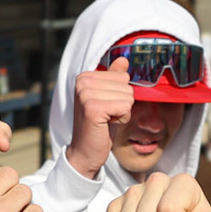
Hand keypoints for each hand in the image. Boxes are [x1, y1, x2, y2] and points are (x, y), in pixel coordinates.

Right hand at [68, 59, 133, 178]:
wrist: (85, 152)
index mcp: (85, 77)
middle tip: (106, 116)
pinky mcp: (92, 108)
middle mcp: (82, 82)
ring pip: (128, 96)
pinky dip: (121, 119)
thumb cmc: (99, 126)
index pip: (122, 76)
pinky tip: (106, 124)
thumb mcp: (109, 99)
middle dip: (123, 104)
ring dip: (122, 112)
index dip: (120, 95)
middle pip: (126, 86)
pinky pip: (125, 107)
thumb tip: (123, 59)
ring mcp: (85, 94)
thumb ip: (114, 78)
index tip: (105, 107)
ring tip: (105, 120)